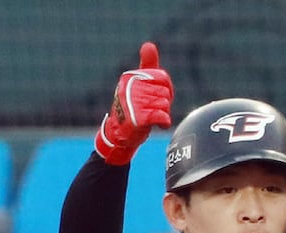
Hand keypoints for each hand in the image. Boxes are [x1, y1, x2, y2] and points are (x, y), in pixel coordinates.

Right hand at [95, 41, 173, 164]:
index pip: (162, 77)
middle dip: (164, 104)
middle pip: (164, 92)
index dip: (167, 89)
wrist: (119, 135)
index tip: (162, 97)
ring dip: (164, 114)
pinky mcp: (139, 118)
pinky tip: (160, 125)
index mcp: (131, 77)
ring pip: (164, 105)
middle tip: (154, 111)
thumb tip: (149, 45)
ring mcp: (134, 102)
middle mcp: (131, 87)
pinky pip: (162, 116)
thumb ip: (147, 66)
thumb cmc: (132, 109)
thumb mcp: (138, 85)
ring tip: (154, 118)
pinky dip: (164, 122)